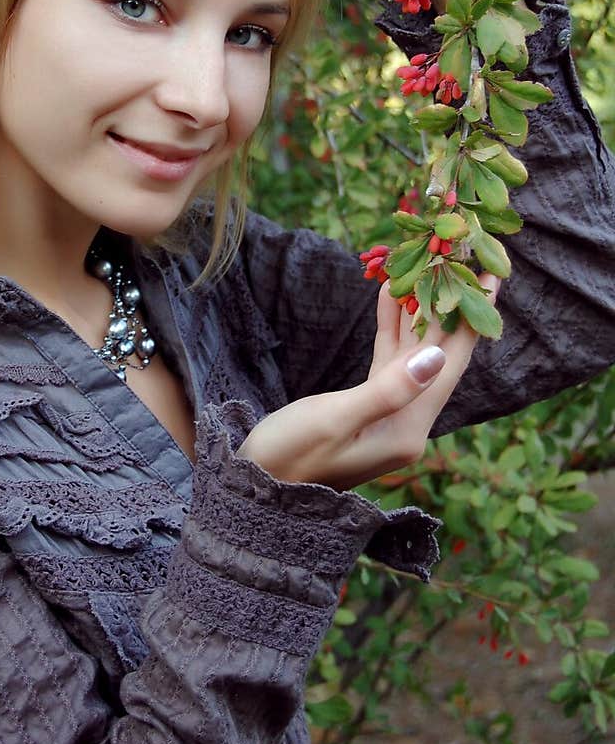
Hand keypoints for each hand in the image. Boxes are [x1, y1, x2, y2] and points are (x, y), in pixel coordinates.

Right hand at [236, 272, 499, 490]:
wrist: (256, 486)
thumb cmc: (289, 455)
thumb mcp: (336, 420)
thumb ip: (388, 390)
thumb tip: (436, 358)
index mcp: (409, 429)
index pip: (450, 363)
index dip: (471, 317)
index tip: (488, 275)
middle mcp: (408, 423)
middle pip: (438, 355)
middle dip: (450, 307)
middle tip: (462, 258)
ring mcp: (389, 416)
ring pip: (414, 353)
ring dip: (418, 311)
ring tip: (429, 264)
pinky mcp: (367, 408)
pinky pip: (388, 360)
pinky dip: (391, 327)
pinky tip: (389, 293)